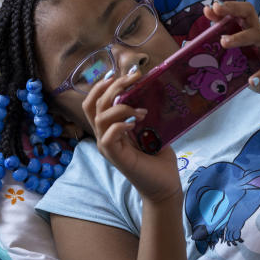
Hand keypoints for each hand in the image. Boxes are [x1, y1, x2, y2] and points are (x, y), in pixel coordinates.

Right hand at [81, 68, 181, 203]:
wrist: (165, 184)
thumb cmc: (159, 157)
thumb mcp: (151, 127)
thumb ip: (144, 111)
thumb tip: (149, 87)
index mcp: (110, 127)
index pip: (93, 101)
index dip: (102, 86)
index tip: (121, 74)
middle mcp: (104, 136)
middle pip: (93, 104)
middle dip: (112, 87)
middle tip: (134, 78)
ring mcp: (108, 147)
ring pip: (99, 118)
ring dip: (120, 107)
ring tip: (142, 110)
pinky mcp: (115, 157)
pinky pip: (108, 136)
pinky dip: (121, 125)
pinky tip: (137, 124)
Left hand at [203, 1, 259, 103]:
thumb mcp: (244, 63)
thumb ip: (227, 58)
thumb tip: (199, 55)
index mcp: (251, 34)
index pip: (239, 14)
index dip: (225, 9)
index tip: (208, 9)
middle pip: (249, 14)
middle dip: (232, 9)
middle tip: (217, 10)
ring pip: (257, 35)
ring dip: (239, 37)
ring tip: (224, 42)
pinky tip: (252, 81)